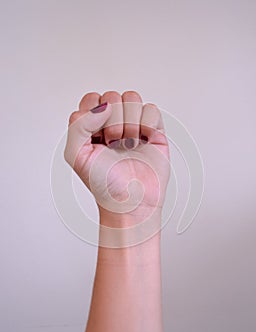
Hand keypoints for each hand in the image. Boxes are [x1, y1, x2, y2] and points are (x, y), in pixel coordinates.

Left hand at [64, 91, 169, 226]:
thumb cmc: (104, 184)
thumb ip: (78, 125)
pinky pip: (151, 109)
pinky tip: (143, 140)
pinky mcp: (153, 130)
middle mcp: (112, 123)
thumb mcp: (76, 155)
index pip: (92, 99)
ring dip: (130, 122)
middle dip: (112, 121)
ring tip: (128, 143)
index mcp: (92, 127)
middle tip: (113, 143)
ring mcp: (133, 125)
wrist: (131, 202)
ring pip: (132, 98)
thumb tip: (104, 106)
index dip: (93, 114)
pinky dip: (147, 124)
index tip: (96, 137)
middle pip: (112, 96)